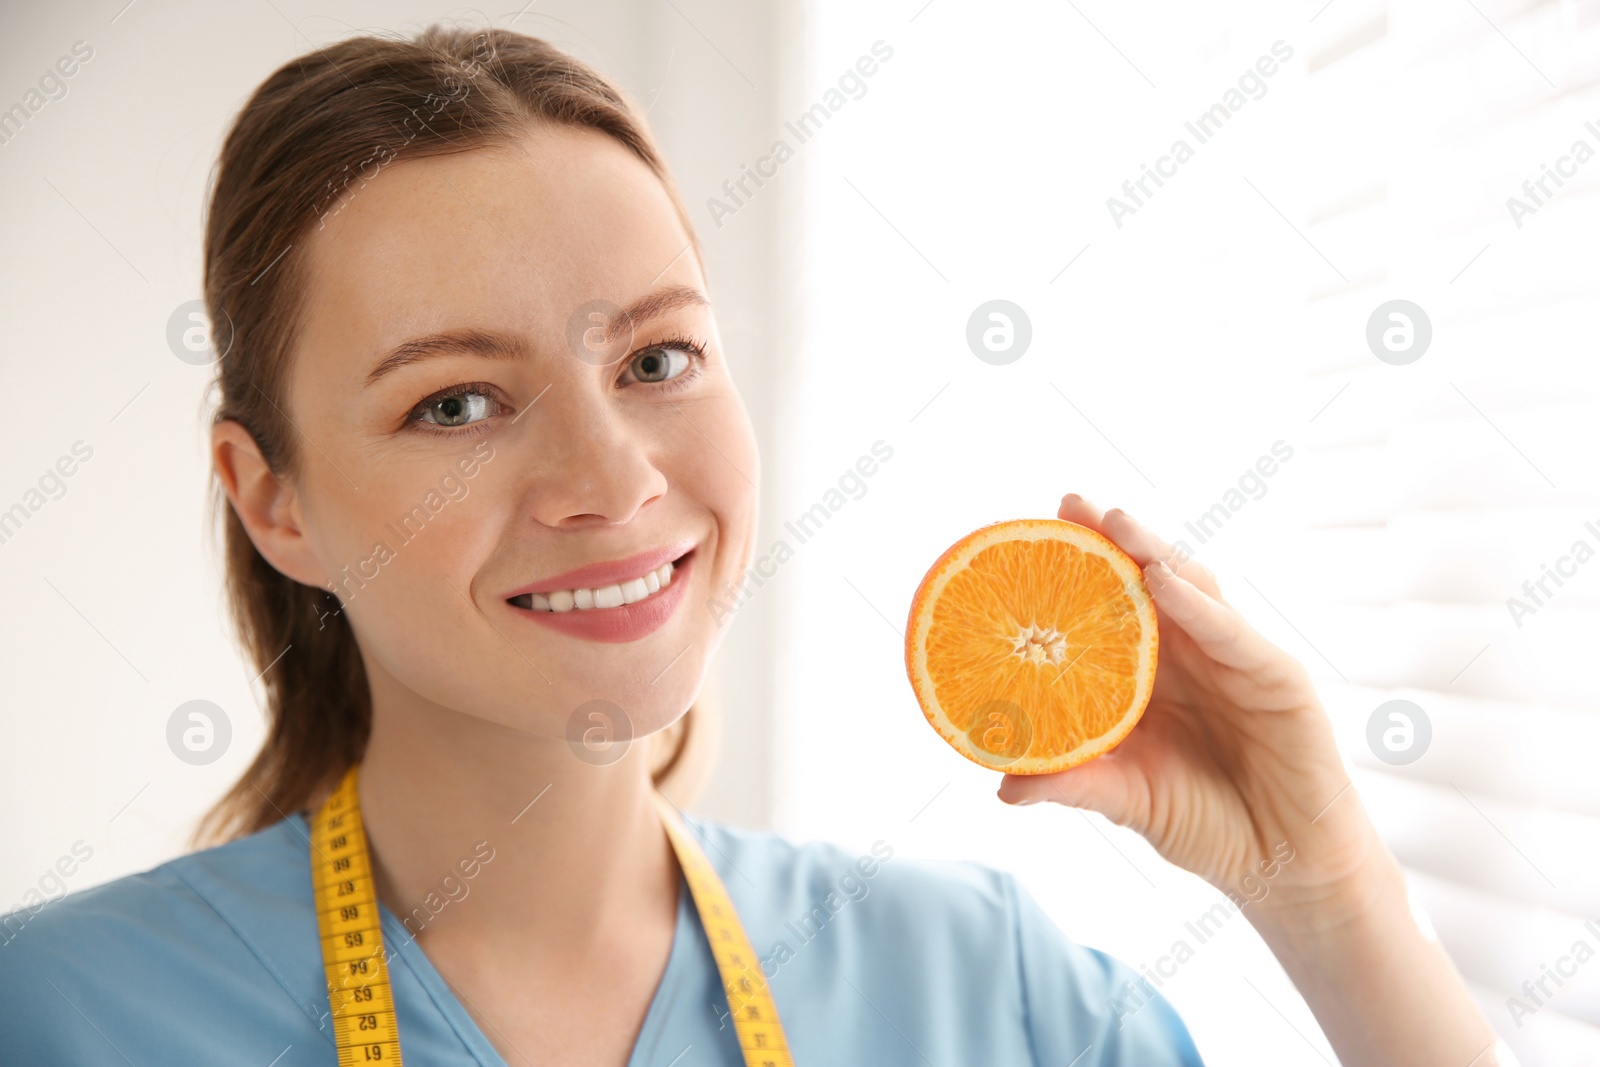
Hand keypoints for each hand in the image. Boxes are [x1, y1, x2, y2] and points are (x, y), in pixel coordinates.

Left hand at [997, 494, 1384, 928]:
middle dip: (1110, 540)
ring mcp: (1235, 659)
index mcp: (1150, 676)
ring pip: (1192, 591)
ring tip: (1112, 522)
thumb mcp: (1129, 800)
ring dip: (1152, 553)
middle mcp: (1191, 655)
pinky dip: (1198, 605)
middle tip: (1067, 504)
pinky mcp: (1277, 677)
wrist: (1284, 869)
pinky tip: (1164, 580)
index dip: (1076, 572)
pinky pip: (1232, 632)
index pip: (1108, 610)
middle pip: (1148, 582)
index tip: (1025, 538)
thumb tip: (1004, 788)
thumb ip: (1075, 785)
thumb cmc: (1208, 825)